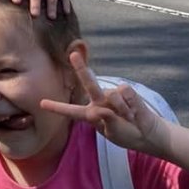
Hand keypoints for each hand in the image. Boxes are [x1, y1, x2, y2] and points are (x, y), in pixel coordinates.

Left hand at [40, 58, 166, 154]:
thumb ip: (103, 120)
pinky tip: (134, 111)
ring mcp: (113, 95)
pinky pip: (123, 92)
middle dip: (81, 68)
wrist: (147, 133)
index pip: (72, 111)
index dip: (57, 107)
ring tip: (128, 118)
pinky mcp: (127, 91)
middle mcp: (100, 102)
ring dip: (121, 111)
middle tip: (73, 55)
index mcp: (91, 115)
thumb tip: (97, 109)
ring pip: (111, 96)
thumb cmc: (126, 134)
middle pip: (89, 83)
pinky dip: (129, 104)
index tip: (42, 103)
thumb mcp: (112, 132)